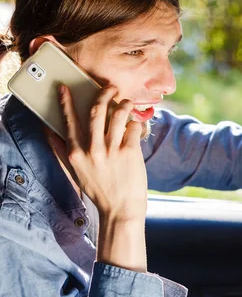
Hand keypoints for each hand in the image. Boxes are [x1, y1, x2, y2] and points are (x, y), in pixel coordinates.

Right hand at [53, 84, 147, 270]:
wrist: (120, 209)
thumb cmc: (100, 190)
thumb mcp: (76, 172)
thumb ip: (64, 152)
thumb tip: (50, 133)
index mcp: (76, 153)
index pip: (69, 121)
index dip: (67, 102)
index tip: (65, 88)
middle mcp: (92, 149)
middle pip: (96, 111)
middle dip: (104, 94)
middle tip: (110, 87)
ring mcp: (112, 150)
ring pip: (117, 115)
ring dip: (123, 105)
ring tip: (126, 103)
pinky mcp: (130, 152)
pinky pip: (133, 128)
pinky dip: (135, 123)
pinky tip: (135, 126)